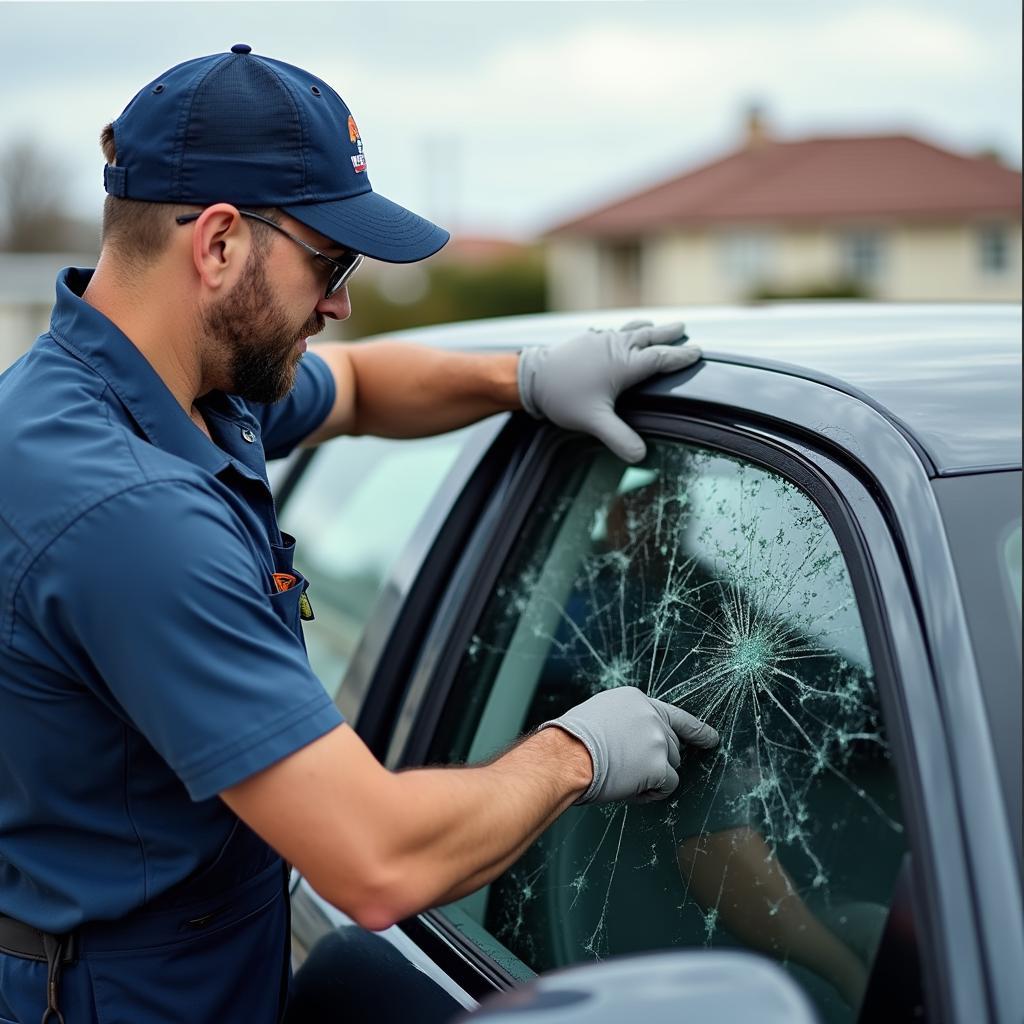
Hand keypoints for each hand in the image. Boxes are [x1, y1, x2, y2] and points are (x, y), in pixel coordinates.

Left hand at [516, 320, 701, 462]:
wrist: (531, 377)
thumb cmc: (563, 397)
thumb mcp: (594, 422)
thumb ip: (619, 438)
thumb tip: (641, 456)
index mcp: (624, 363)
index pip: (661, 358)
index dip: (680, 355)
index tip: (696, 352)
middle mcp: (616, 346)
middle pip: (649, 336)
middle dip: (668, 333)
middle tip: (683, 327)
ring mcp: (600, 340)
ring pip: (631, 329)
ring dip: (647, 328)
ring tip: (657, 326)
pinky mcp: (586, 339)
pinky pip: (613, 331)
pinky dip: (624, 330)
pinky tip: (619, 334)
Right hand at [539, 686, 718, 804]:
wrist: (565, 756)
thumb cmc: (570, 741)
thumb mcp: (599, 715)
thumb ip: (625, 721)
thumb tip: (635, 740)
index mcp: (636, 700)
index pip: (675, 715)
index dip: (696, 730)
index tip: (712, 739)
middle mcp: (652, 716)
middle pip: (672, 746)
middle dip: (656, 761)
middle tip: (626, 768)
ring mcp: (658, 740)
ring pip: (670, 766)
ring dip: (651, 776)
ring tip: (620, 774)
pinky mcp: (659, 766)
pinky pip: (667, 786)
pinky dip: (651, 793)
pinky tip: (629, 787)